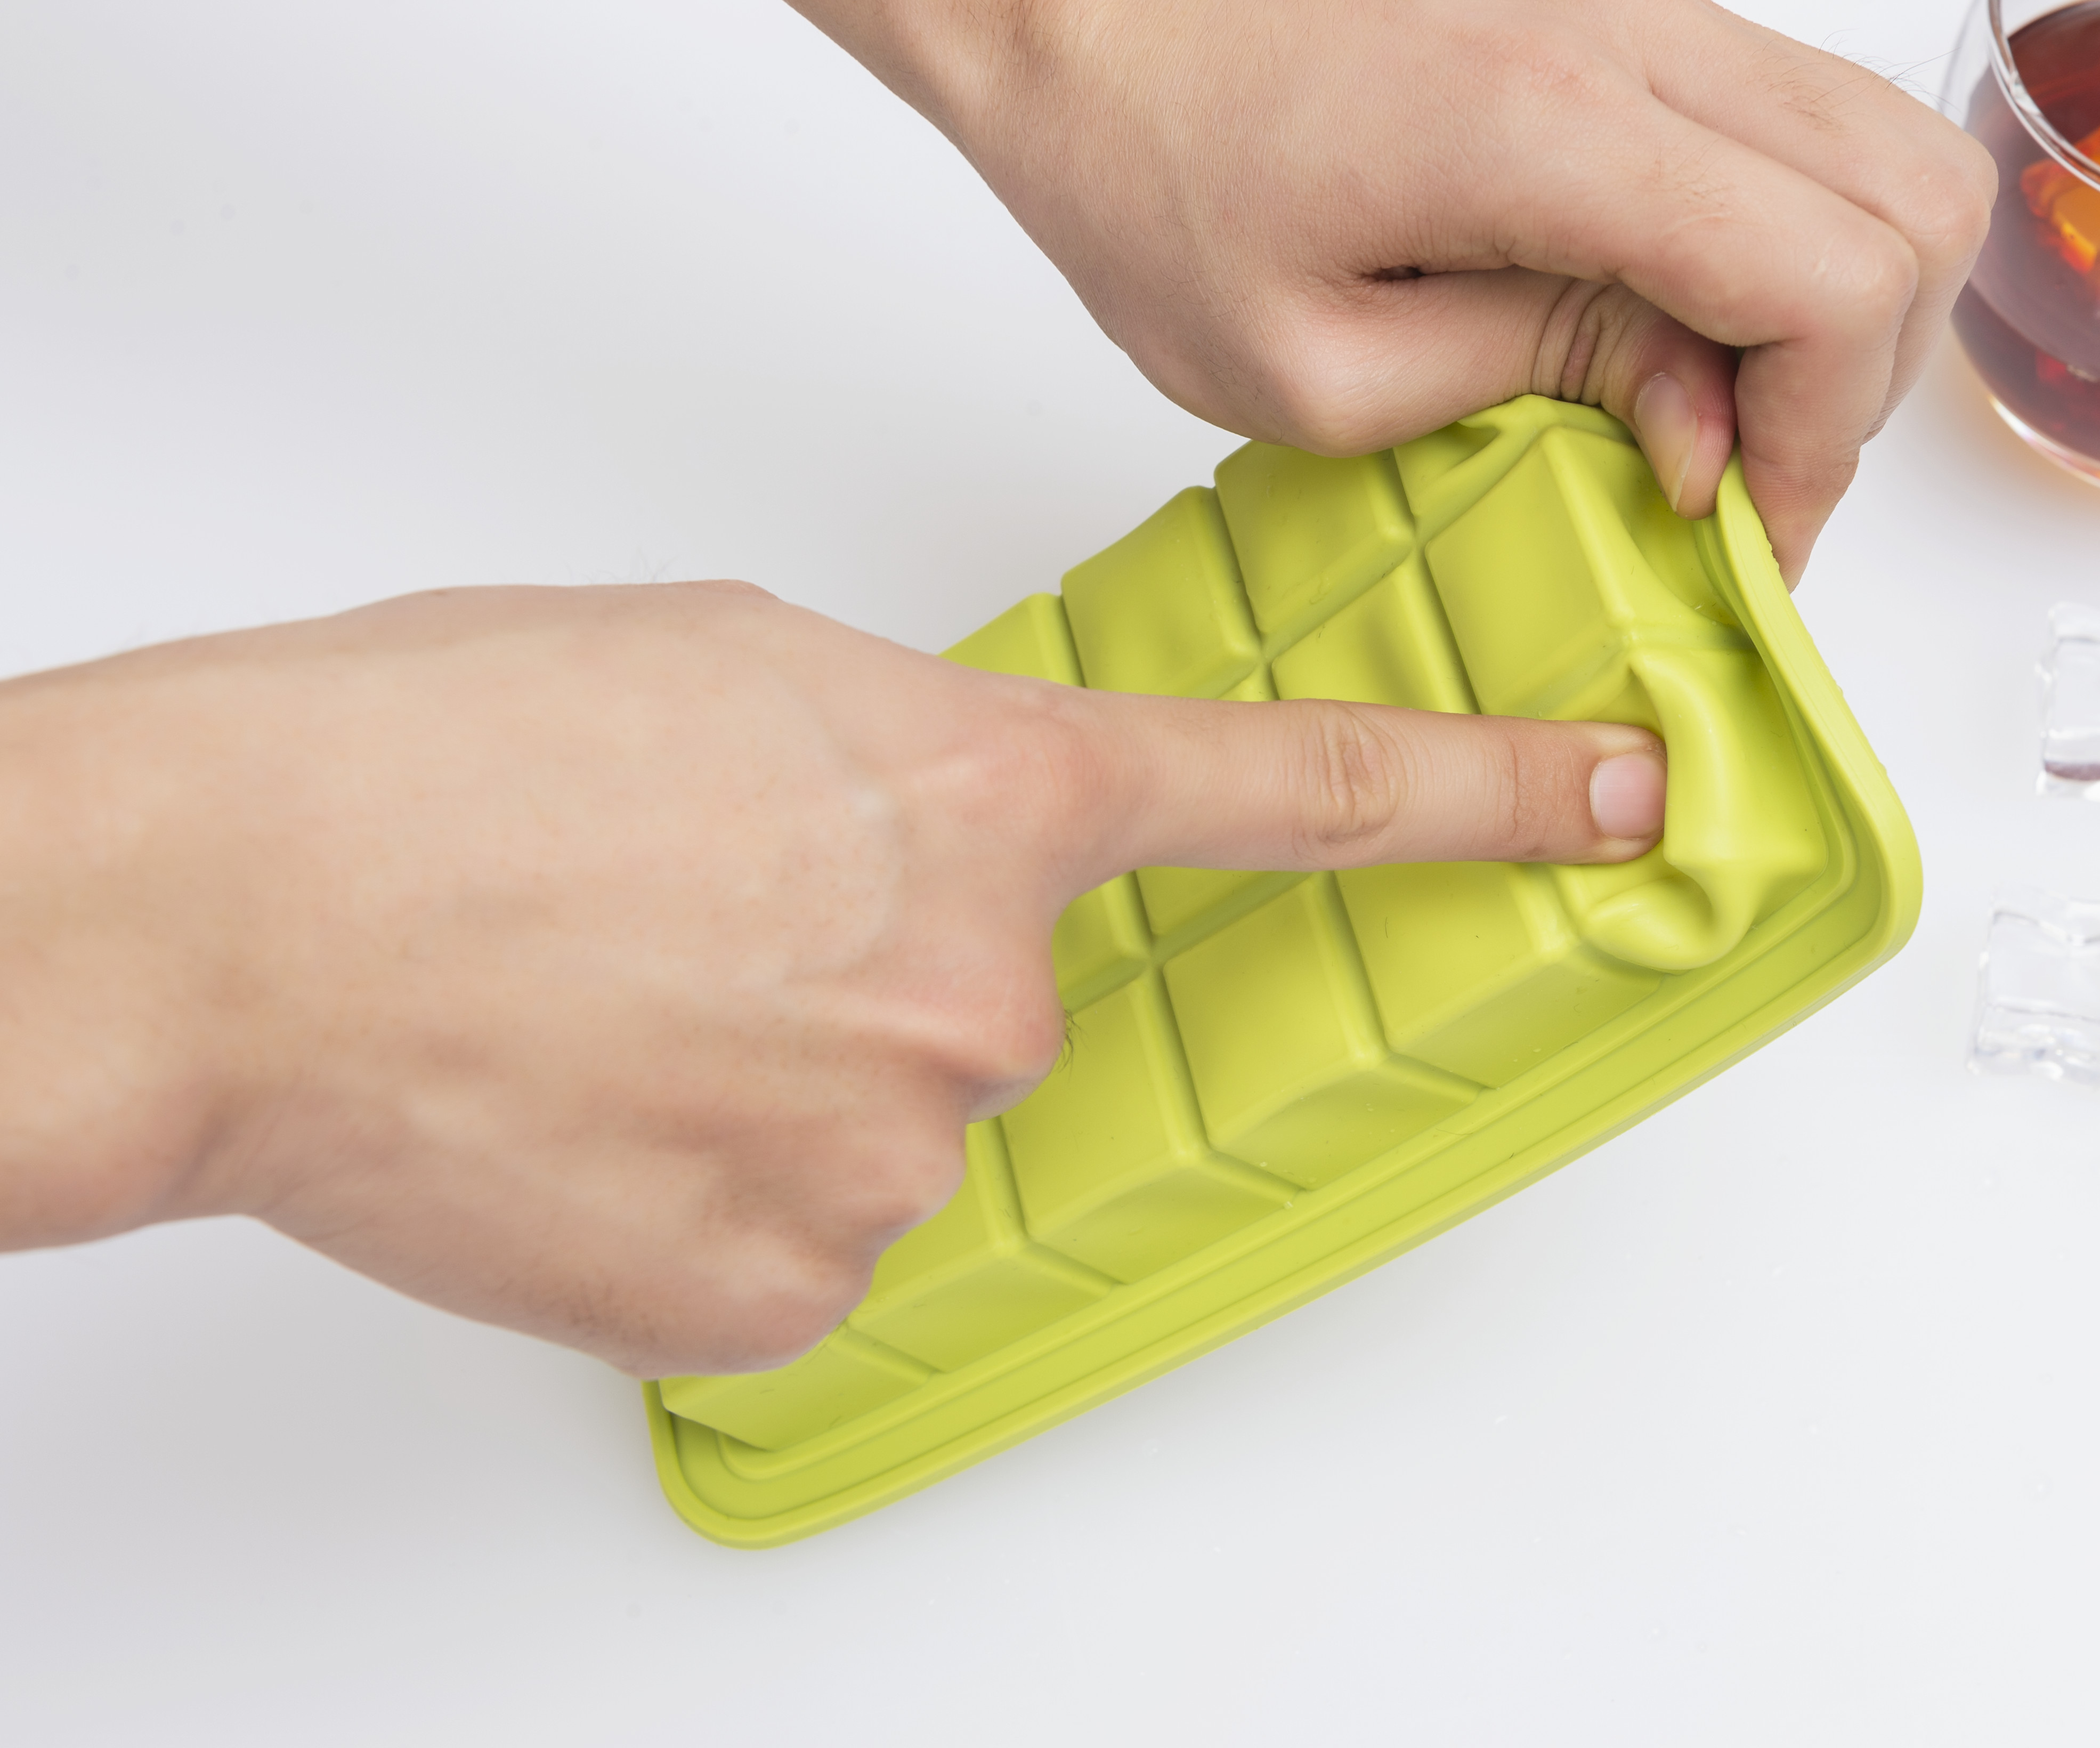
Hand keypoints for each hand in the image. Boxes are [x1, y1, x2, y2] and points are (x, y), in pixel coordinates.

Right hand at [0, 583, 1664, 1375]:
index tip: (1622, 801)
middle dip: (893, 974)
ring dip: (791, 1084)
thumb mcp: (734, 679)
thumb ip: (900, 768)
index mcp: (981, 796)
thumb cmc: (451, 756)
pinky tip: (607, 1120)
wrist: (246, 910)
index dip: (1488, 797)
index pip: (1299, 796)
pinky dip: (724, 1190)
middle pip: (1012, 1004)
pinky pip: (812, 1236)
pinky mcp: (800, 1287)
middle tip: (705, 929)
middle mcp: (983, 988)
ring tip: (619, 1015)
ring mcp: (899, 1153)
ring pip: (899, 1127)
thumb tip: (927, 851)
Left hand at [793, 0, 1993, 577]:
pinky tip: (1674, 318)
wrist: (1086, 3)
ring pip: (1879, 147)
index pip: (1836, 280)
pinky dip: (1786, 236)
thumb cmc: (1153, 170)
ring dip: (1843, 303)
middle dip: (1863, 377)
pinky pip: (1790, 122)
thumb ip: (1541, 390)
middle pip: (1915, 200)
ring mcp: (1646, 10)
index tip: (1746, 527)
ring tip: (1714, 408)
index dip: (1827, 438)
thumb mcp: (1317, 368)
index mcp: (1554, 133)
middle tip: (1745, 478)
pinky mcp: (1627, 14)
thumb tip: (1701, 431)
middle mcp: (1636, 39)